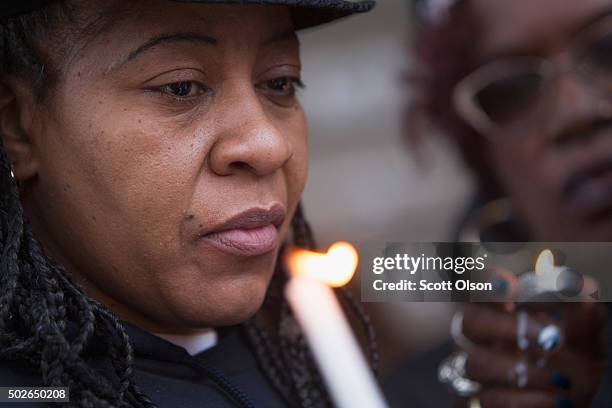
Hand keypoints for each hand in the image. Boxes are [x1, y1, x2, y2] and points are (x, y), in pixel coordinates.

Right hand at [457, 272, 606, 407]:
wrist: (578, 395)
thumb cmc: (575, 356)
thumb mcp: (585, 334)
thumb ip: (581, 313)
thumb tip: (583, 288)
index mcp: (503, 309)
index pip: (477, 287)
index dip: (485, 283)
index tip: (512, 287)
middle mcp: (485, 336)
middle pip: (469, 323)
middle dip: (506, 328)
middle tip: (549, 338)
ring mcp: (483, 368)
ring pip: (476, 363)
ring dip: (522, 370)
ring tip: (563, 378)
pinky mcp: (487, 398)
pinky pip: (492, 399)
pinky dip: (527, 399)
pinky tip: (556, 399)